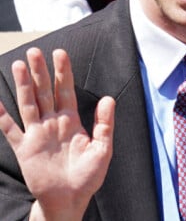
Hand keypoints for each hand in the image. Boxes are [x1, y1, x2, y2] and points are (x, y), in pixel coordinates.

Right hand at [0, 48, 114, 220]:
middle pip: (44, 91)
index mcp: (71, 119)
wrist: (70, 200)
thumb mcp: (103, 148)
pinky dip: (2, 116)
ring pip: (28, 103)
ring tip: (18, 65)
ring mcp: (37, 134)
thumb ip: (105, 123)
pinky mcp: (25, 149)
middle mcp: (53, 122)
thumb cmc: (88, 175)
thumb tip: (109, 98)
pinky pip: (11, 130)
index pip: (66, 89)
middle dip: (40, 71)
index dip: (63, 71)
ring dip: (23, 85)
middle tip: (35, 51)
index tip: (60, 52)